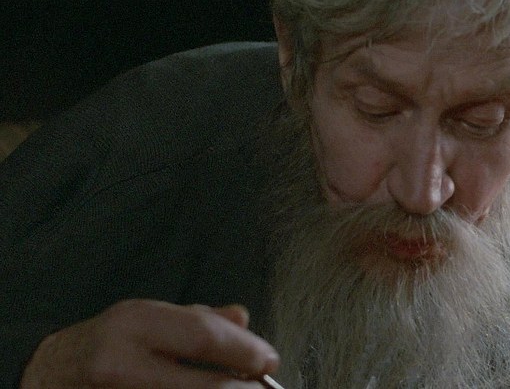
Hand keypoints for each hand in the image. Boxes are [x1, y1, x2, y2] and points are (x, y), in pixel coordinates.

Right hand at [19, 299, 279, 387]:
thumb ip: (197, 319)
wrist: (49, 373)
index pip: (201, 335)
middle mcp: (121, 361)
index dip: (243, 350)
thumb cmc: (108, 343)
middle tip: (262, 388)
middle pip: (200, 385)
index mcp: (135, 322)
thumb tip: (243, 319)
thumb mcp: (150, 318)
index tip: (270, 361)